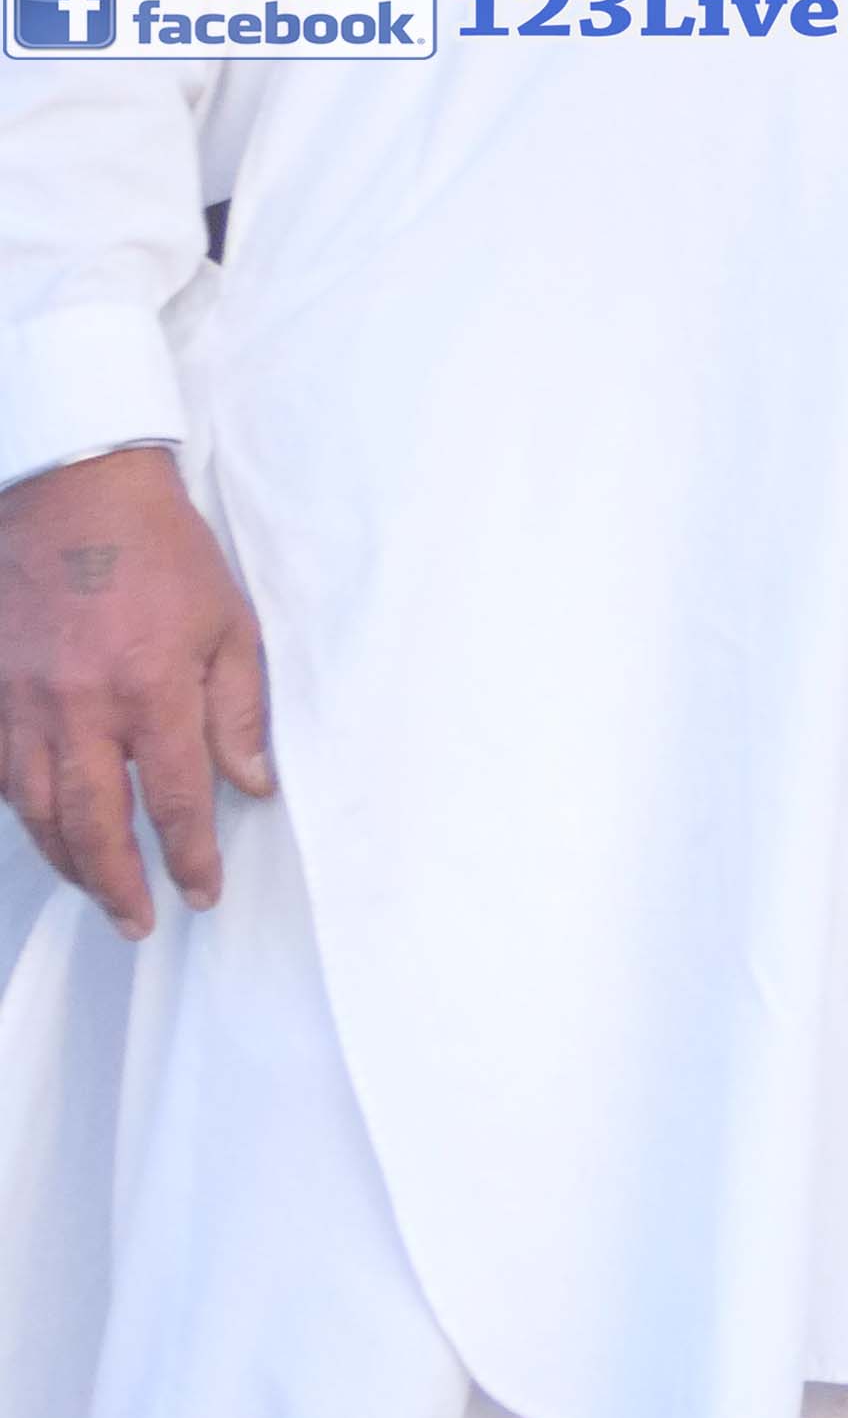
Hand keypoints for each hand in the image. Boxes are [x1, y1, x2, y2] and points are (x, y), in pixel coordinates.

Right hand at [0, 446, 268, 938]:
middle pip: (94, 825)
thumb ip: (239, 710)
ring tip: (99, 893)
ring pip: (37, 811)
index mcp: (152, 690)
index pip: (177, 800)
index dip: (189, 857)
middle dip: (119, 885)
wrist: (73, 494)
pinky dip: (23, 815)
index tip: (201, 894)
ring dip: (69, 862)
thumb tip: (253, 784)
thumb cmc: (163, 555)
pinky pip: (1, 776)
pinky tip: (45, 834)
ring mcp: (23, 705)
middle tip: (139, 923)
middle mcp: (81, 710)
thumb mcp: (229, 623)